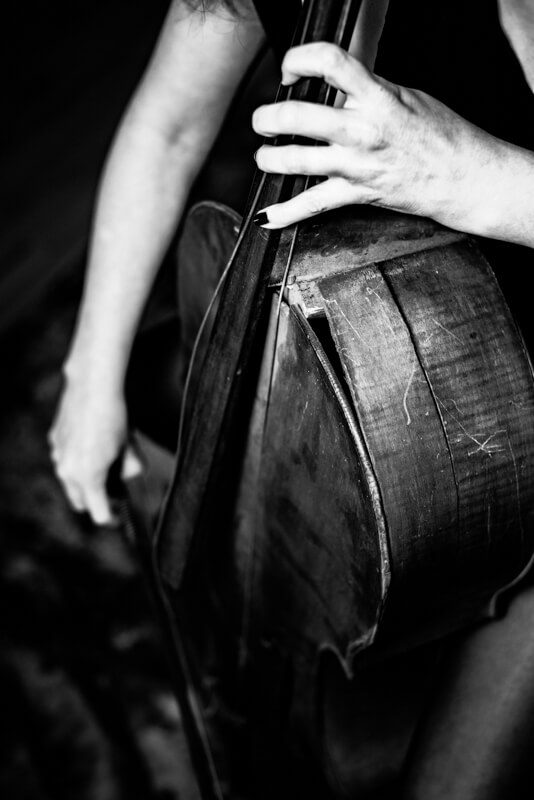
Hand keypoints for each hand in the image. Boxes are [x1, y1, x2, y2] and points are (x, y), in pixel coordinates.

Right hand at [49, 376, 141, 525]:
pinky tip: (92, 441)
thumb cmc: (115, 417)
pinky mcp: (55, 440)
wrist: (92, 386)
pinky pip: (65, 459)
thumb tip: (130, 475)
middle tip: (115, 490)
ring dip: (86, 479)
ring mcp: (58, 455)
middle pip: (80, 501)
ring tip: (105, 459)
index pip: (98, 513)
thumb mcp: (130, 447)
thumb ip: (130, 468)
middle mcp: (68, 471)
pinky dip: (78, 459)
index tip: (118, 517)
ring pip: (70, 480)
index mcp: (88, 477)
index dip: (111, 518)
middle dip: (96, 500)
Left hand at [251, 42, 509, 235]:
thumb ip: (368, 88)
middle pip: (299, 116)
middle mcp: (362, 130)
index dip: (300, 59)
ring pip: (297, 161)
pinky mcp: (356, 193)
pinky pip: (313, 204)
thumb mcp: (407, 95)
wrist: (463, 177)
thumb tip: (336, 80)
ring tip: (263, 157)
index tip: (291, 70)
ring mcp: (357, 164)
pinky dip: (286, 213)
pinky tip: (268, 216)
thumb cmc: (441, 135)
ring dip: (269, 159)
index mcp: (377, 97)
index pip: (330, 63)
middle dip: (269, 118)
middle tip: (262, 120)